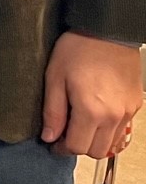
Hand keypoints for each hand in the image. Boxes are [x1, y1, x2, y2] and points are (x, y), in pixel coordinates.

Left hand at [40, 30, 142, 158]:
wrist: (107, 32)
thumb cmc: (78, 50)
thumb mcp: (55, 78)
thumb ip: (53, 112)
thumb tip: (49, 136)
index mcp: (91, 111)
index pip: (77, 147)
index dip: (61, 148)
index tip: (52, 141)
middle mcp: (113, 117)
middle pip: (96, 151)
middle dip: (78, 146)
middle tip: (64, 133)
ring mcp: (127, 112)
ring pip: (111, 144)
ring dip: (94, 140)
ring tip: (79, 124)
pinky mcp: (135, 106)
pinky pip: (122, 130)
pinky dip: (108, 130)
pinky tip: (96, 116)